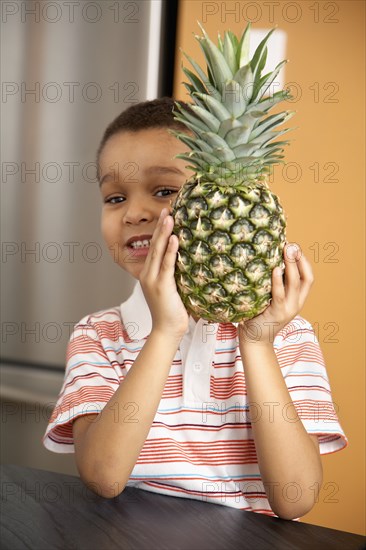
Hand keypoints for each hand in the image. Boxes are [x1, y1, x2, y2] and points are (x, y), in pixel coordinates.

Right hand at [139, 208, 188, 338]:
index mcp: (149, 274)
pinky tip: (175, 238)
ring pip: (158, 251)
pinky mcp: (161, 286)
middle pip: (154, 245)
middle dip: (160, 226)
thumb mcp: (173, 289)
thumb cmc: (172, 312)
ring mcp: (152, 279)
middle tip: (167, 209)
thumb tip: (190, 262)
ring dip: (164, 233)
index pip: (154, 248)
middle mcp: (147, 274)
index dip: (160, 231)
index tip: (166, 216)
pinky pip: (166, 264)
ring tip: (170, 217)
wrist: (166, 331)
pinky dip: (170, 250)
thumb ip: (176, 275)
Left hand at [238, 243, 313, 345]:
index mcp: (297, 300)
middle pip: (305, 278)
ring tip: (286, 250)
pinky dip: (278, 281)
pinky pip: (279, 294)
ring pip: (295, 283)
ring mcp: (288, 309)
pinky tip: (276, 269)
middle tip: (292, 244)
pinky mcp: (276, 313)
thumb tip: (267, 261)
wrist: (255, 340)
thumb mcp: (271, 299)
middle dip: (299, 259)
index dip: (305, 262)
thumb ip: (275, 285)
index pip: (308, 278)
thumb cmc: (259, 316)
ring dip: (291, 265)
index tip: (296, 247)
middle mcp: (296, 304)